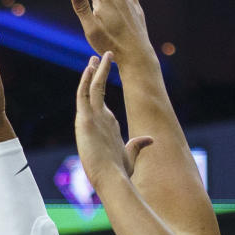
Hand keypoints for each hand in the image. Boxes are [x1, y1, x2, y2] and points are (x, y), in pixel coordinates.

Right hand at [75, 53, 151, 190]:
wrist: (110, 178)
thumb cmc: (119, 171)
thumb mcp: (130, 154)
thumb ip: (137, 144)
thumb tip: (150, 138)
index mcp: (104, 126)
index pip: (101, 101)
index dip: (101, 86)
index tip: (103, 73)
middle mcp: (95, 120)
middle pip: (94, 91)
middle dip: (97, 73)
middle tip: (97, 57)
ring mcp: (89, 119)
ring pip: (89, 89)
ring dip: (92, 72)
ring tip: (96, 57)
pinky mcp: (84, 120)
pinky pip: (83, 95)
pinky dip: (85, 81)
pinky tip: (89, 67)